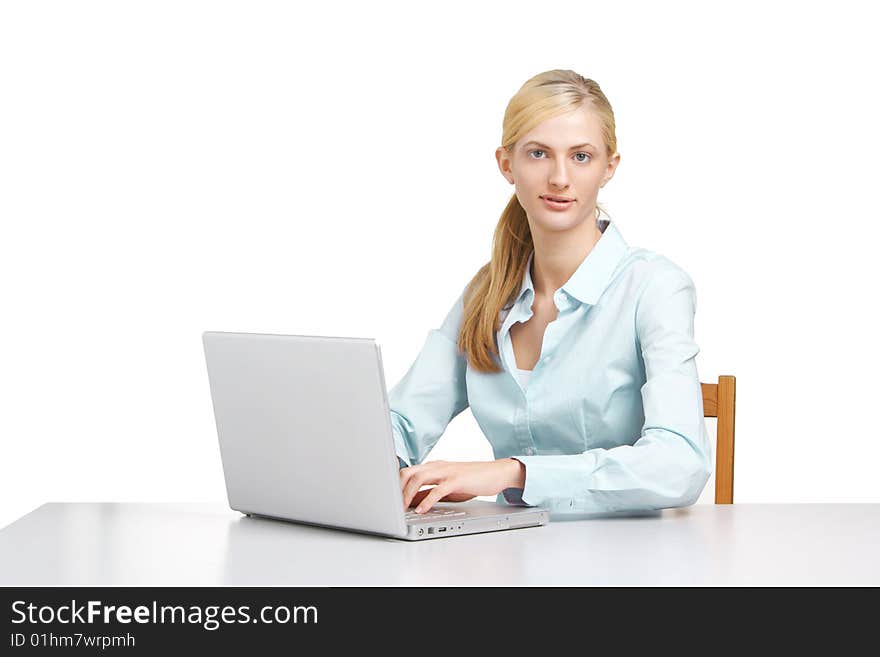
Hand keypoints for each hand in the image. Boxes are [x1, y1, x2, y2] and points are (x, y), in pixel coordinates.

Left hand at [400, 459, 525, 513]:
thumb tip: (410, 501)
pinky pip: (438, 489)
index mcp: (432, 466)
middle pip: (408, 472)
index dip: (393, 483)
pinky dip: (427, 500)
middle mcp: (437, 466)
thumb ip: (428, 491)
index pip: (406, 471)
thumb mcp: (446, 486)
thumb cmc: (471, 480)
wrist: (496, 473)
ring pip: (419, 478)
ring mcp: (446, 471)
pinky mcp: (457, 480)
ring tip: (401, 508)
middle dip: (396, 488)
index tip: (385, 498)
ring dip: (407, 494)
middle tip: (389, 505)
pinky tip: (422, 510)